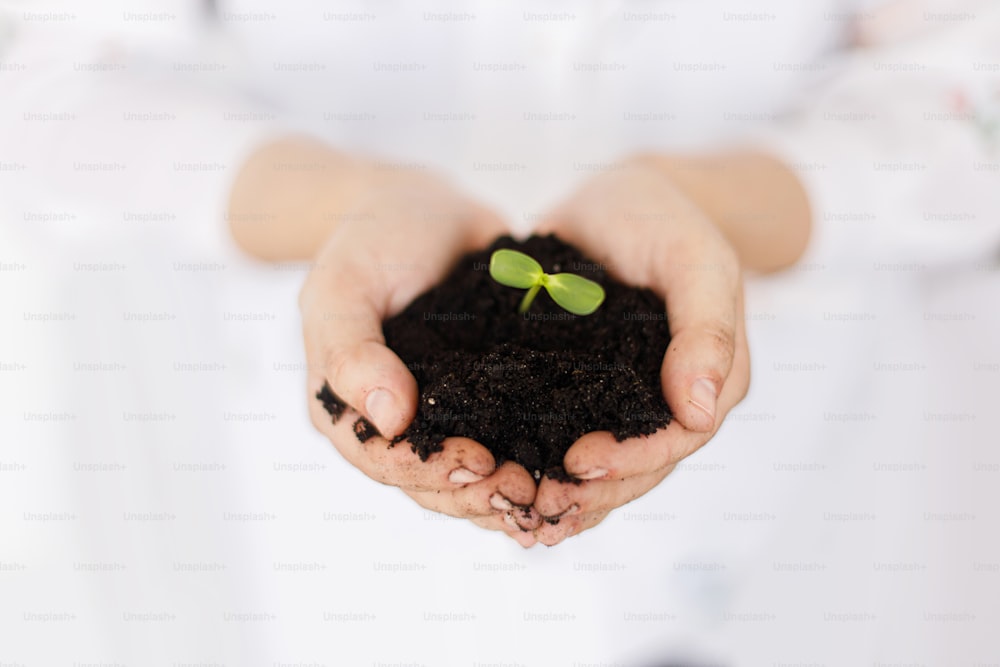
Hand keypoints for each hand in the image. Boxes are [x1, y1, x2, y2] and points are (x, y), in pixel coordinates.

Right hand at [301, 173, 541, 545]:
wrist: (424, 208)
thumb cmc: (372, 239)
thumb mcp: (343, 285)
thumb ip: (352, 351)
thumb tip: (389, 420)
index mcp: (348, 409)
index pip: (385, 461)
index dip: (431, 473)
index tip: (478, 465)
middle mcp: (396, 425)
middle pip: (434, 484)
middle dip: (481, 494)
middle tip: (529, 491)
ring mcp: (445, 415)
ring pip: (475, 476)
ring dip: (512, 491)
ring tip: (554, 491)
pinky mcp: (489, 397)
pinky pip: (510, 438)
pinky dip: (537, 457)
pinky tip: (573, 467)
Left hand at [529, 157, 750, 545]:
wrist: (617, 199)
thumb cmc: (662, 218)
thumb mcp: (695, 258)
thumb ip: (706, 328)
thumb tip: (700, 412)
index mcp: (710, 378)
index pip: (677, 439)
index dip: (632, 461)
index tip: (578, 462)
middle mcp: (669, 399)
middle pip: (639, 468)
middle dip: (592, 492)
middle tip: (537, 501)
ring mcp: (625, 397)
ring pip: (605, 465)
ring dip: (567, 493)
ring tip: (518, 507)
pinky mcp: (582, 388)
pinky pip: (567, 435)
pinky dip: (542, 461)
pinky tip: (507, 477)